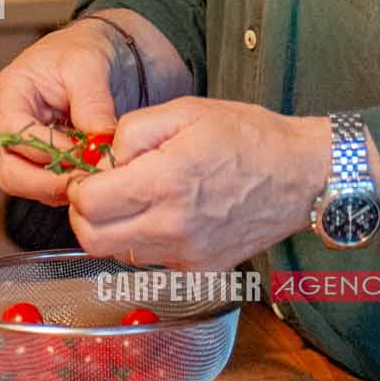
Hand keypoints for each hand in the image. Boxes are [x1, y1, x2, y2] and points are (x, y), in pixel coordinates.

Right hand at [0, 21, 122, 206]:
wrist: (98, 49)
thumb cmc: (83, 48)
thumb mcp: (88, 65)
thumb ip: (92, 104)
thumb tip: (102, 143)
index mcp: (8, 96)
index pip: (14, 136)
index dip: (48, 152)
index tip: (84, 156)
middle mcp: (8, 127)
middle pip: (11, 173)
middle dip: (50, 183)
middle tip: (89, 181)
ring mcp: (23, 147)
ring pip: (30, 185)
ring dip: (63, 186)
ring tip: (97, 176)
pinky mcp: (43, 160)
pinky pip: (49, 183)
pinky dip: (71, 184)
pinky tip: (96, 175)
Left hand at [65, 98, 329, 268]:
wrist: (301, 175)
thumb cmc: (248, 136)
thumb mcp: (186, 110)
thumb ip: (132, 131)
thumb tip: (102, 158)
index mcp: (167, 181)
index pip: (88, 204)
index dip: (79, 186)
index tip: (91, 172)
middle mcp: (174, 227)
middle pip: (92, 239)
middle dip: (86, 213)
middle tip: (102, 189)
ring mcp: (187, 255)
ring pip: (119, 253)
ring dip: (116, 228)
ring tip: (140, 197)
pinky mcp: (200, 270)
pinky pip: (152, 261)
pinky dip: (146, 239)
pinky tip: (168, 213)